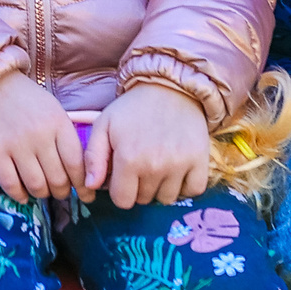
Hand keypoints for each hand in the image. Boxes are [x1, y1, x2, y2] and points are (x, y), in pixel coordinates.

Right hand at [0, 75, 82, 201]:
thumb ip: (64, 136)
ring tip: (42, 192)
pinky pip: (10, 183)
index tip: (85, 195)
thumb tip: (77, 171)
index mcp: (58, 123)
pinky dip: (19, 195)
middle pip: (58, 178)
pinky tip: (22, 195)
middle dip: (62, 192)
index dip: (82, 184)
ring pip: (36, 185)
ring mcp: (16, 144)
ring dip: (42, 194)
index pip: (76, 163)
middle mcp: (40, 135)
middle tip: (61, 193)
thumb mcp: (53, 109)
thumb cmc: (25, 98)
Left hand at [85, 83, 211, 207]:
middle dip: (139, 187)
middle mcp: (155, 166)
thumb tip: (90, 186)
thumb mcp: (104, 125)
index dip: (120, 190)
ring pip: (168, 199)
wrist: (170, 87)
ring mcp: (180, 165)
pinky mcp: (200, 161)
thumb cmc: (133, 108)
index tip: (123, 175)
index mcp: (128, 159)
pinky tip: (177, 171)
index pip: (123, 201)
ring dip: (161, 188)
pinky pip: (193, 190)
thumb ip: (93, 157)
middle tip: (141, 164)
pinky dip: (185, 186)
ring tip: (159, 165)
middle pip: (144, 200)